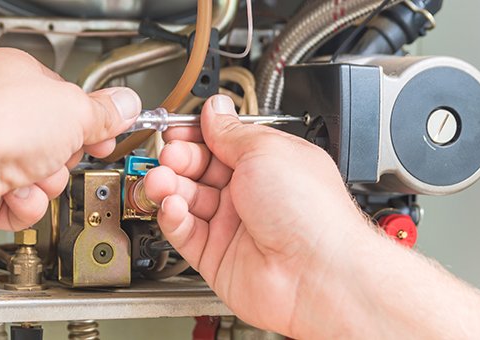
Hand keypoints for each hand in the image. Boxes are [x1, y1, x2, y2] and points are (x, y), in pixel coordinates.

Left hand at [0, 48, 140, 240]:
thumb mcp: (75, 110)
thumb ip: (105, 112)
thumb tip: (125, 105)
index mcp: (16, 75)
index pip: (65, 97)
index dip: (90, 118)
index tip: (107, 131)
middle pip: (56, 140)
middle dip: (64, 155)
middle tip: (62, 152)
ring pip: (42, 176)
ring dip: (46, 182)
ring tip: (32, 174)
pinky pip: (22, 202)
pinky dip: (25, 204)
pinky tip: (14, 193)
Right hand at [143, 95, 373, 336]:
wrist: (317, 272)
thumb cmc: (311, 213)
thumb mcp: (266, 150)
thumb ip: (231, 132)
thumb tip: (215, 109)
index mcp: (269, 163)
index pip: (221, 143)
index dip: (196, 135)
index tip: (177, 130)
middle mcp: (251, 194)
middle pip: (199, 170)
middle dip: (179, 159)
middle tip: (170, 156)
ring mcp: (234, 227)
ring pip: (187, 200)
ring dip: (170, 186)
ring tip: (162, 180)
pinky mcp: (217, 257)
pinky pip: (185, 232)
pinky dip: (173, 217)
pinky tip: (173, 206)